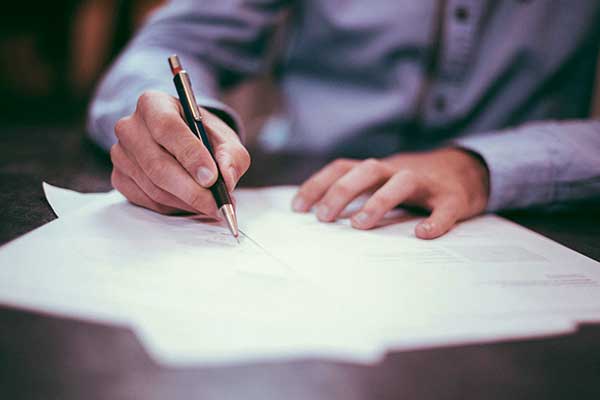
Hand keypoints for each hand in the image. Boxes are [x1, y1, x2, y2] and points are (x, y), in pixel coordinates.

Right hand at [110, 91, 249, 215]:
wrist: (183, 143)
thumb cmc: (203, 137)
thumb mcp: (225, 138)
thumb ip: (231, 156)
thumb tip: (227, 179)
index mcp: (153, 104)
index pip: (167, 128)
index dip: (190, 155)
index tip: (212, 178)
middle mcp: (130, 126)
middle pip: (157, 164)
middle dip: (192, 190)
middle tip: (217, 204)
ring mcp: (121, 154)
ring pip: (154, 187)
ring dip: (186, 202)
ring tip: (211, 205)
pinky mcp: (119, 178)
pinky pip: (148, 200)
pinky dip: (174, 207)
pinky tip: (191, 203)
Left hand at [292, 148, 489, 238]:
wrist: (465, 171)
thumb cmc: (412, 185)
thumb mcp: (381, 183)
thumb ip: (356, 194)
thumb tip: (317, 217)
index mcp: (378, 170)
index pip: (342, 168)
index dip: (318, 184)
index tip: (297, 208)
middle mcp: (398, 171)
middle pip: (367, 170)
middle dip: (342, 191)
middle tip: (323, 217)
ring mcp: (427, 183)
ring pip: (402, 182)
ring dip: (379, 201)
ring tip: (359, 225)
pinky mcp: (453, 198)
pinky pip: (445, 208)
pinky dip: (435, 221)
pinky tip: (423, 234)